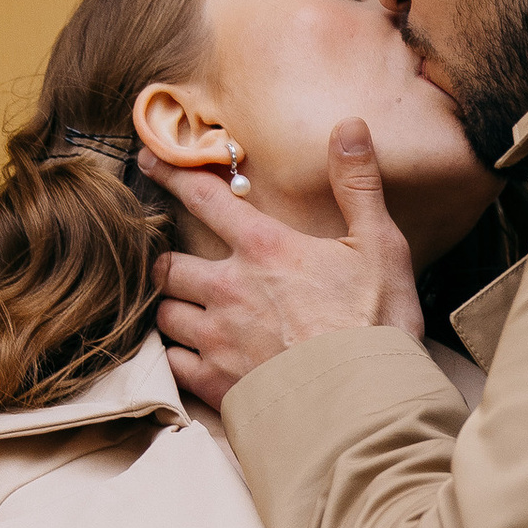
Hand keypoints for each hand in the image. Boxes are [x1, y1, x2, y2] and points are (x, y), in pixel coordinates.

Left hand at [148, 121, 423, 408]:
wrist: (366, 402)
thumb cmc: (378, 323)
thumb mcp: (381, 244)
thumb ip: (358, 183)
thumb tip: (349, 125)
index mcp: (265, 249)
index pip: (204, 198)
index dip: (170, 174)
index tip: (147, 159)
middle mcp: (229, 290)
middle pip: (168, 266)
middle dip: (166, 263)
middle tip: (174, 265)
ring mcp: (218, 339)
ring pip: (165, 315)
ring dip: (172, 310)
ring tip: (185, 313)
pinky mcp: (216, 383)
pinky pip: (173, 364)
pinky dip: (177, 357)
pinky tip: (192, 358)